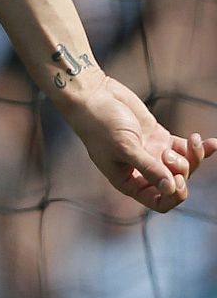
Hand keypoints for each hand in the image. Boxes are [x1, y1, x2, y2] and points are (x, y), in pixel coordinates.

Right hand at [56, 73, 216, 212]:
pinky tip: (212, 142)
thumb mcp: (124, 147)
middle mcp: (142, 171)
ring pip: (184, 166)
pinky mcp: (159, 138)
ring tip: (190, 140)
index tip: (176, 179)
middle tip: (168, 154)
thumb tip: (171, 188)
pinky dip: (200, 147)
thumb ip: (149, 168)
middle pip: (176, 183)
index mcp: (128, 181)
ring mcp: (152, 154)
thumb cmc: (100, 124)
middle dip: (181, 170)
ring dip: (193, 157)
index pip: (159, 201)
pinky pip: (185, 148)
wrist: (93, 95)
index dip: (173, 195)